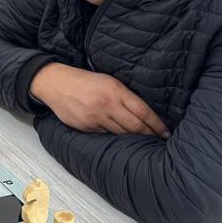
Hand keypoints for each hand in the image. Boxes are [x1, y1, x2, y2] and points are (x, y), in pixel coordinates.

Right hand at [30, 63, 169, 136]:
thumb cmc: (85, 80)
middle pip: (135, 126)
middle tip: (159, 140)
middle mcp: (107, 105)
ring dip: (134, 138)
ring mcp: (95, 117)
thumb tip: (144, 113)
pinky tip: (122, 139)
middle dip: (149, 135)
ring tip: (144, 142)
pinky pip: (106, 135)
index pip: (143, 111)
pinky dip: (115, 137)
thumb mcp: (108, 80)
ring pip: (121, 134)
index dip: (157, 124)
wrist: (55, 83)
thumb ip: (125, 95)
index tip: (166, 132)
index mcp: (115, 90)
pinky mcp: (86, 126)